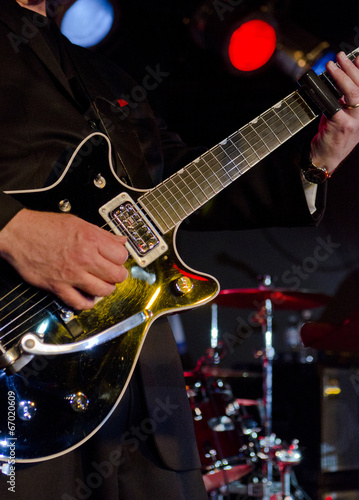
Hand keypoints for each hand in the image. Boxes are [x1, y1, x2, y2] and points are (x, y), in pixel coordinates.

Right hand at [0, 209, 128, 309]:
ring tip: (102, 284)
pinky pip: (80, 303)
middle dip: (117, 275)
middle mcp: (84, 257)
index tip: (117, 259)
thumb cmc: (44, 227)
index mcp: (91, 239)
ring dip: (106, 289)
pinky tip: (89, 297)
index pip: (122, 256)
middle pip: (117, 275)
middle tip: (112, 273)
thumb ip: (102, 234)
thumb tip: (120, 241)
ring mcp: (72, 274)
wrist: (18, 234)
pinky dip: (88, 303)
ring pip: (103, 291)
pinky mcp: (59, 287)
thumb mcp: (78, 222)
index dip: (121, 258)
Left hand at [310, 51, 358, 174]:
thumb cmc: (330, 139)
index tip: (356, 57)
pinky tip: (323, 86)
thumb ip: (341, 102)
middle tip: (339, 57)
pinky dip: (329, 93)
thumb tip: (337, 82)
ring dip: (341, 76)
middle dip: (350, 68)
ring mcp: (354, 121)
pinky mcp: (342, 125)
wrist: (324, 160)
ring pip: (353, 92)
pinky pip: (336, 105)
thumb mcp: (340, 117)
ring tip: (331, 65)